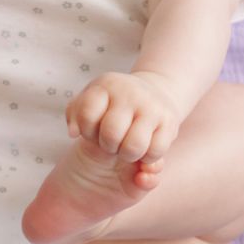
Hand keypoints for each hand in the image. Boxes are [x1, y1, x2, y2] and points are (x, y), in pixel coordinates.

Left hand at [65, 71, 182, 163]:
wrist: (154, 92)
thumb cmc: (113, 104)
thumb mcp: (91, 101)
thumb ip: (74, 116)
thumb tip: (74, 133)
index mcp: (106, 84)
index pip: (87, 115)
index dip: (87, 131)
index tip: (94, 130)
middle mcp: (130, 92)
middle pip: (110, 134)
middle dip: (108, 146)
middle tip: (112, 142)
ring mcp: (152, 107)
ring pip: (133, 147)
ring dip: (127, 155)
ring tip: (126, 147)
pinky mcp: (169, 122)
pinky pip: (155, 153)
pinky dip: (146, 159)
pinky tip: (143, 149)